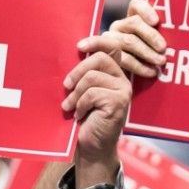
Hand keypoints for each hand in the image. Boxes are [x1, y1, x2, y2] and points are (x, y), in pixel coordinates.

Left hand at [62, 35, 129, 187]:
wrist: (91, 146)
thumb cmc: (84, 118)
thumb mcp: (81, 92)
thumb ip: (82, 74)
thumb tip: (71, 53)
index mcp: (113, 73)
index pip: (111, 47)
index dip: (96, 41)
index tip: (78, 46)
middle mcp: (122, 79)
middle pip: (99, 58)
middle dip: (77, 71)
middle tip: (66, 86)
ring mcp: (123, 90)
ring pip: (92, 77)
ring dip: (75, 93)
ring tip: (70, 106)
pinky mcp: (119, 102)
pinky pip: (92, 93)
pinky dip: (80, 105)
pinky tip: (79, 115)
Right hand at [104, 0, 166, 77]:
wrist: (130, 76)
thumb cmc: (152, 54)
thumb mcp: (158, 42)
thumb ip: (164, 34)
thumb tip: (180, 33)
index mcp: (132, 16)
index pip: (136, 5)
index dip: (146, 11)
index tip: (156, 21)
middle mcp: (120, 25)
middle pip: (134, 23)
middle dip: (151, 35)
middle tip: (164, 48)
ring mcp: (112, 39)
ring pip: (129, 41)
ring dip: (147, 53)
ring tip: (161, 61)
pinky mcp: (109, 56)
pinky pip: (124, 59)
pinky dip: (140, 66)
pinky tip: (151, 72)